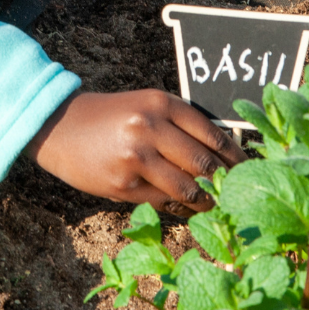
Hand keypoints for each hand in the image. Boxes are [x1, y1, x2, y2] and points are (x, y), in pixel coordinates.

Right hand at [25, 89, 245, 213]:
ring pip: (188, 188)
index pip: (212, 134)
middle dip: (225, 182)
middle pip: (204, 163)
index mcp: (159, 102)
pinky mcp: (124, 184)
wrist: (59, 126)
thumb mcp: (143, 106)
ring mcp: (136, 157)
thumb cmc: (109, 117)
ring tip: (216, 205)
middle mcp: (149, 126)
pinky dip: (181, 207)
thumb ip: (177, 125)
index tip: (248, 170)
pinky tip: (186, 207)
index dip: (236, 157)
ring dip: (206, 201)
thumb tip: (222, 156)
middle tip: (238, 193)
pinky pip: (164, 202)